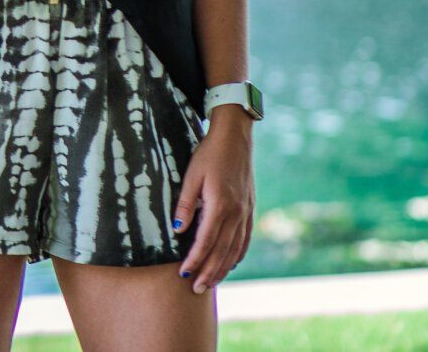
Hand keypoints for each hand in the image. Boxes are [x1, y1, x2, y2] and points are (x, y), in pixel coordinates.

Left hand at [174, 111, 255, 293]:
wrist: (236, 138)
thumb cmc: (209, 154)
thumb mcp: (191, 175)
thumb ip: (185, 204)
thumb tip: (177, 230)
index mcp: (220, 205)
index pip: (205, 242)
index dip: (194, 260)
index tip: (183, 274)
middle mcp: (236, 213)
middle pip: (222, 252)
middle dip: (208, 272)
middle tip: (196, 290)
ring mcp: (246, 212)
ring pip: (235, 249)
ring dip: (222, 268)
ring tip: (210, 283)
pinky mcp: (250, 209)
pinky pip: (245, 240)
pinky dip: (237, 255)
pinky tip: (229, 264)